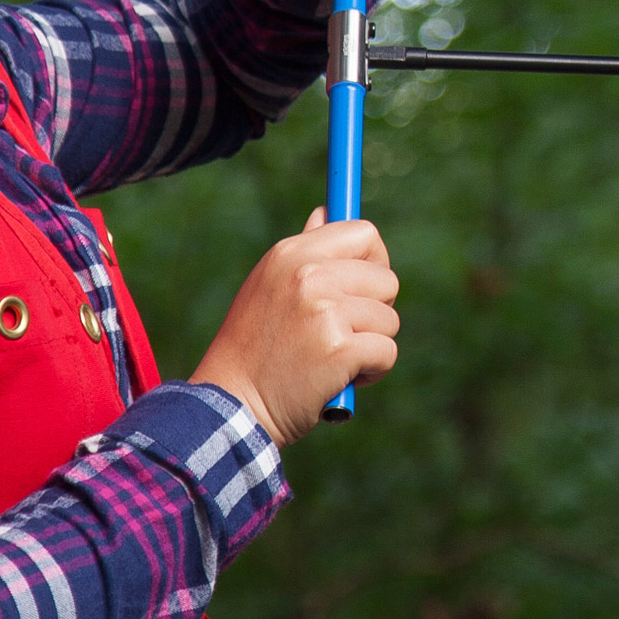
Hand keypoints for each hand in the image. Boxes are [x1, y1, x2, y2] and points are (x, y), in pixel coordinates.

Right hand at [190, 208, 401, 449]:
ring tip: (333, 360)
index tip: (365, 289)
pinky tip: (341, 380)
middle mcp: (309, 275)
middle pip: (387, 280)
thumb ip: (305, 251)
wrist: (229, 408)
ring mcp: (325, 311)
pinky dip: (372, 372)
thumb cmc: (254, 350)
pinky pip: (387, 352)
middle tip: (342, 335)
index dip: (375, 262)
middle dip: (375, 312)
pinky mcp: (339, 349)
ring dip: (371, 345)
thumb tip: (327, 210)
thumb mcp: (269, 287)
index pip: (363, 233)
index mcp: (292, 254)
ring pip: (389, 320)